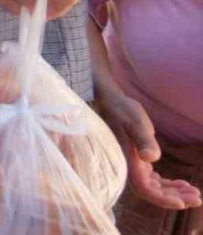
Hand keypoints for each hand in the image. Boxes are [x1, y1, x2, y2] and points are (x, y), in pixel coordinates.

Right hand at [96, 89, 202, 209]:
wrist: (113, 103)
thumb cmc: (123, 111)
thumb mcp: (136, 123)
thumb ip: (143, 140)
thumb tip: (150, 158)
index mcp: (129, 162)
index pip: (146, 189)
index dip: (163, 199)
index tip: (182, 203)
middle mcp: (131, 168)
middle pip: (153, 192)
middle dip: (175, 197)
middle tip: (197, 198)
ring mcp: (135, 165)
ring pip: (155, 188)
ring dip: (174, 192)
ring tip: (194, 192)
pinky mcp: (140, 161)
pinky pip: (155, 180)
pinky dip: (168, 185)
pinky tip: (182, 183)